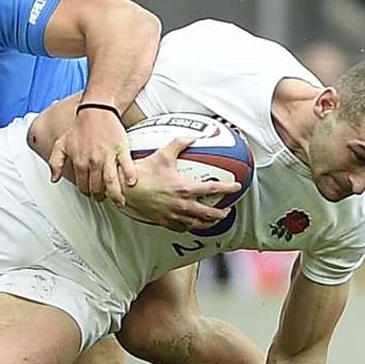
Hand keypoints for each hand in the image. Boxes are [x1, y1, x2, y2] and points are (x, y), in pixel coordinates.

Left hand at [48, 106, 135, 204]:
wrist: (96, 110)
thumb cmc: (79, 127)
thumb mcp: (61, 144)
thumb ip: (55, 163)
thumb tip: (54, 179)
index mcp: (79, 162)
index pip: (83, 185)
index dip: (86, 192)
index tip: (90, 193)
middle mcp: (93, 161)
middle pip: (98, 187)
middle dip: (100, 196)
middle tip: (103, 198)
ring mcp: (108, 156)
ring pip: (111, 181)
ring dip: (115, 194)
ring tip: (119, 202)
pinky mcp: (120, 149)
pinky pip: (127, 165)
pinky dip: (129, 175)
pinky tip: (131, 183)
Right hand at [123, 136, 241, 231]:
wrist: (127, 189)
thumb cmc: (143, 173)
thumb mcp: (163, 154)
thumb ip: (180, 143)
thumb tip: (192, 136)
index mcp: (185, 188)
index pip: (213, 189)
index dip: (228, 188)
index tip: (237, 187)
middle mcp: (182, 205)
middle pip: (210, 213)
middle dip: (222, 213)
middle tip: (227, 209)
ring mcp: (174, 215)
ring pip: (198, 223)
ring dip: (209, 222)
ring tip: (214, 220)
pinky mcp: (165, 221)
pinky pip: (182, 227)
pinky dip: (191, 226)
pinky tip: (192, 223)